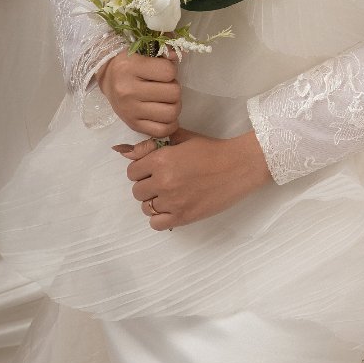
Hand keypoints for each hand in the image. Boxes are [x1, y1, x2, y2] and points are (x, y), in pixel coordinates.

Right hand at [97, 46, 181, 135]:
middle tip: (165, 86)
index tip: (162, 71)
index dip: (171, 70)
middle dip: (174, 88)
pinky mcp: (132, 125)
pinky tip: (165, 114)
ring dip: (174, 105)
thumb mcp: (143, 51)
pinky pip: (162, 131)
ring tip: (166, 100)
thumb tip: (177, 55)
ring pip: (171, 113)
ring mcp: (129, 110)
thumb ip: (164, 50)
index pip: (168, 72)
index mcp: (130, 67)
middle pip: (173, 93)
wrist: (109, 79)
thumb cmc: (131, 63)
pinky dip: (170, 124)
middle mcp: (127, 90)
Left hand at [113, 127, 271, 229]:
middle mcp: (163, 181)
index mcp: (161, 159)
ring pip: (146, 207)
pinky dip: (161, 217)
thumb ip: (152, 144)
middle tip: (164, 181)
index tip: (153, 169)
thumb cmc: (211, 150)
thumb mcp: (182, 138)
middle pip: (137, 191)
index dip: (142, 169)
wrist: (239, 166)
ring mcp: (173, 201)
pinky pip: (156, 224)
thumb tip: (125, 152)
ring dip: (154, 201)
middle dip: (147, 185)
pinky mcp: (183, 216)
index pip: (132, 171)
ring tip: (170, 195)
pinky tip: (172, 208)